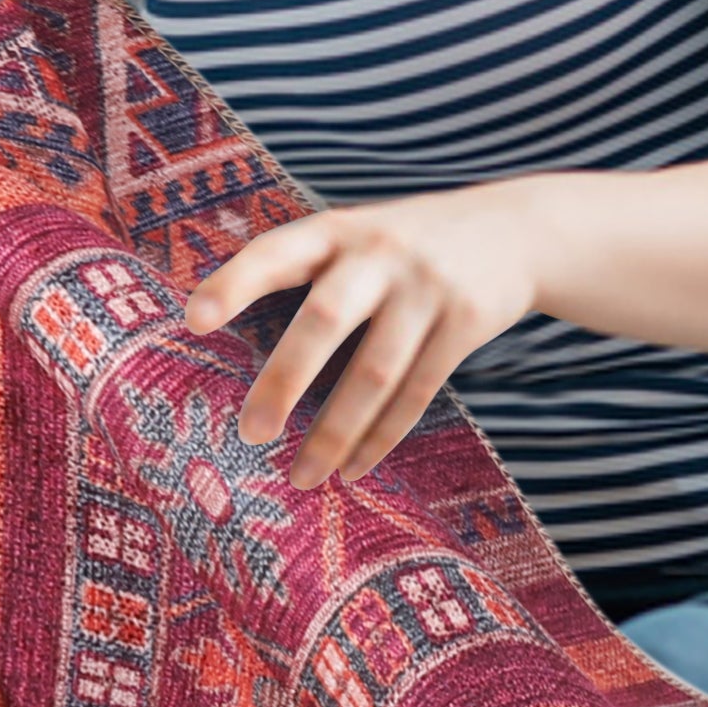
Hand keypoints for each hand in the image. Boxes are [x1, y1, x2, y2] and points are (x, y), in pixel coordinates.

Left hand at [179, 185, 550, 486]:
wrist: (514, 230)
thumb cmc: (405, 245)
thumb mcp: (357, 235)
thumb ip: (307, 269)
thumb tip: (216, 326)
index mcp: (337, 230)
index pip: (276, 254)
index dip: (234, 284)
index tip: (192, 320)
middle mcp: (379, 254)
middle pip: (325, 320)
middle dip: (285, 380)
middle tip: (250, 433)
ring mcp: (425, 289)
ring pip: (374, 372)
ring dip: (335, 432)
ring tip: (300, 476)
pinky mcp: (464, 323)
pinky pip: (416, 391)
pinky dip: (381, 436)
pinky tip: (352, 469)